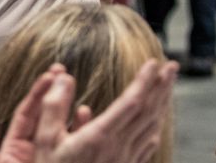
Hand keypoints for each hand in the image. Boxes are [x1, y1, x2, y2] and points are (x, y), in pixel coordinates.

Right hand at [0, 60, 176, 162]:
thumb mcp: (43, 138)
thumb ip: (53, 106)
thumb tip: (62, 76)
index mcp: (100, 136)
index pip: (131, 103)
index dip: (144, 81)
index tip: (152, 63)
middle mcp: (119, 147)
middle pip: (148, 113)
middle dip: (161, 87)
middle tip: (172, 66)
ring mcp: (125, 158)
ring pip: (150, 127)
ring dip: (161, 104)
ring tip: (167, 87)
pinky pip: (146, 145)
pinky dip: (154, 128)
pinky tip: (156, 123)